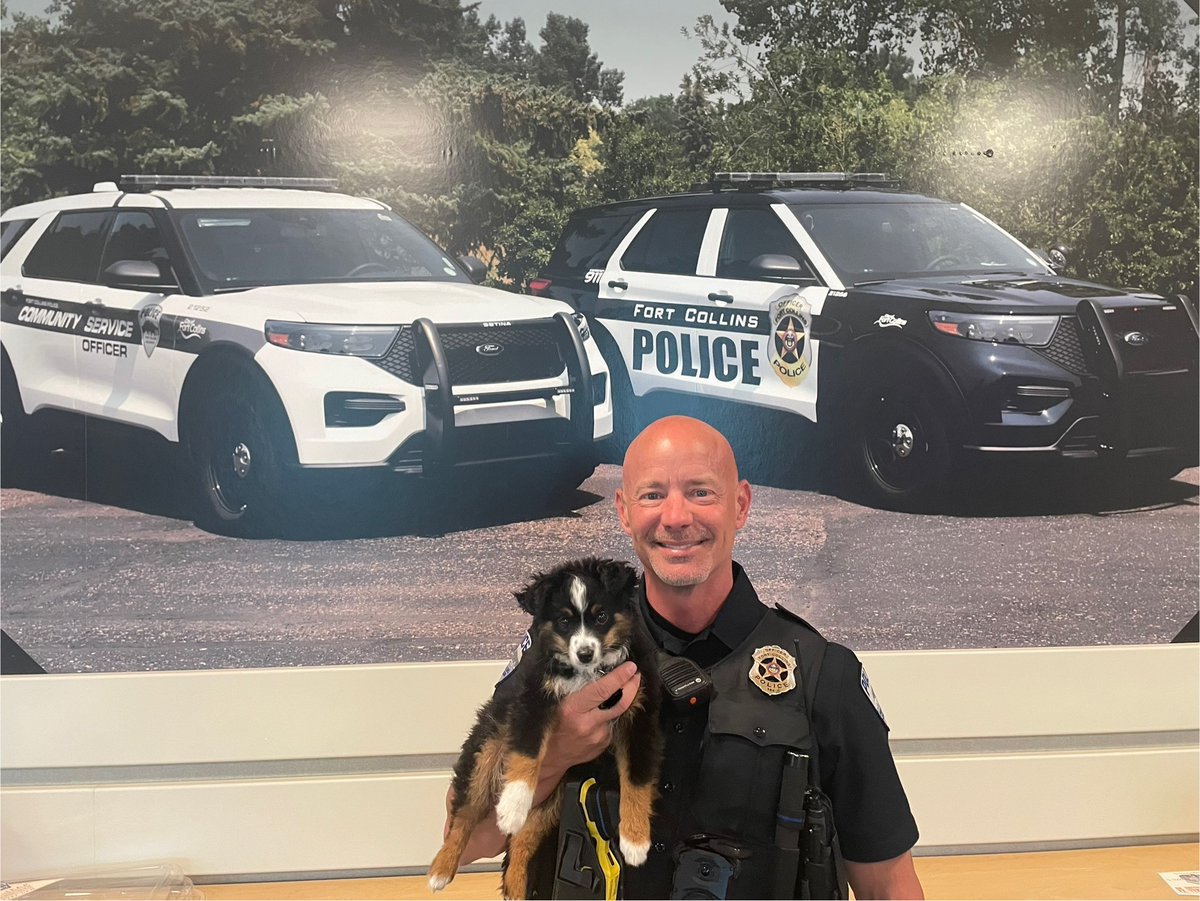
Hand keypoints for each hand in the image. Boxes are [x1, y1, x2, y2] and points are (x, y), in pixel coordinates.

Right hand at [534, 661, 641, 802]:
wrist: (553, 756)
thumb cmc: (552, 724)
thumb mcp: (561, 703)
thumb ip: (580, 691)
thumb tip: (601, 673)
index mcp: (574, 709)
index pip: (602, 690)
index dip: (619, 677)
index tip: (630, 667)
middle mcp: (589, 724)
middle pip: (620, 703)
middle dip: (632, 687)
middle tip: (635, 675)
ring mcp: (599, 737)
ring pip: (617, 713)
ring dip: (620, 701)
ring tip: (618, 692)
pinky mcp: (604, 744)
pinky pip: (612, 724)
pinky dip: (611, 716)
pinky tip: (602, 715)